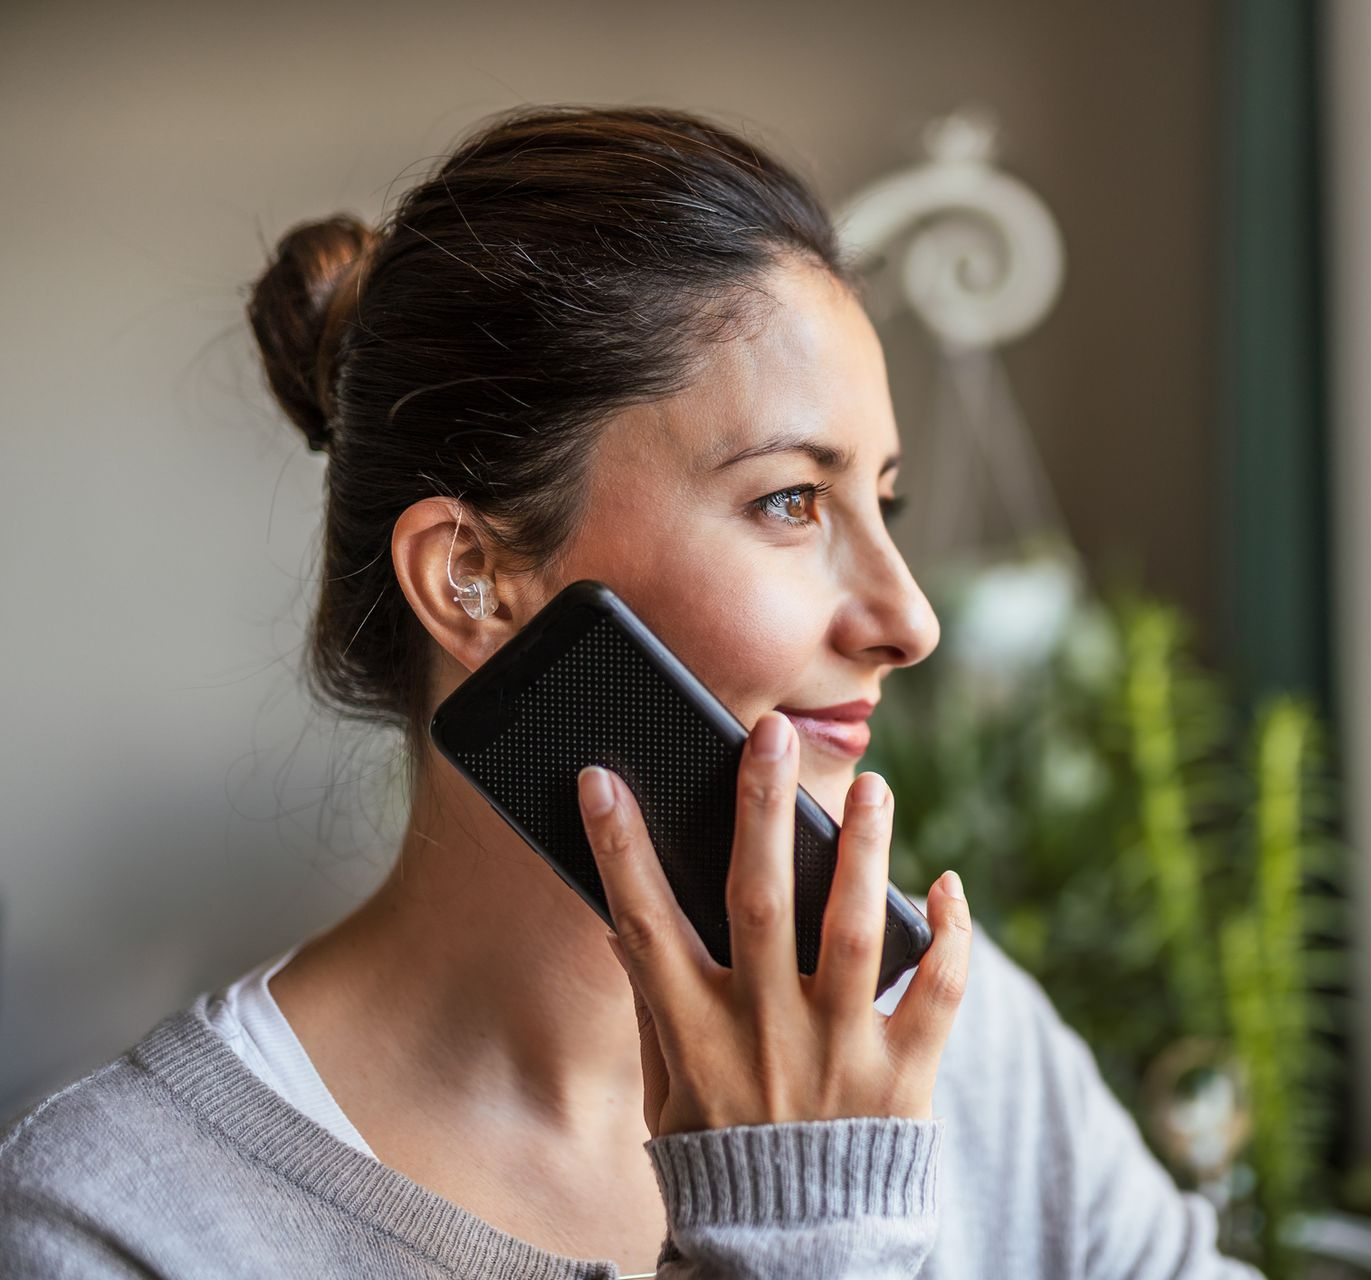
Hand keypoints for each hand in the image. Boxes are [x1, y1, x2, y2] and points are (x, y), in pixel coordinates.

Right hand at [577, 709, 971, 1137]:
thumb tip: (623, 925)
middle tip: (768, 734)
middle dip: (760, 811)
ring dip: (862, 852)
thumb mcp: (664, 1087)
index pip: (643, 924)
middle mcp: (763, 1033)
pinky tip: (947, 885)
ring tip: (874, 786)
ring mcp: (838, 1054)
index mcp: (695, 1032)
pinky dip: (947, 938)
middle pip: (759, 902)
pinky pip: (936, 996)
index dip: (619, 848)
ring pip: (853, 932)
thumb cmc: (718, 1151)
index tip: (601, 779)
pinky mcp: (904, 1079)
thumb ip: (653, 1006)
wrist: (791, 1254)